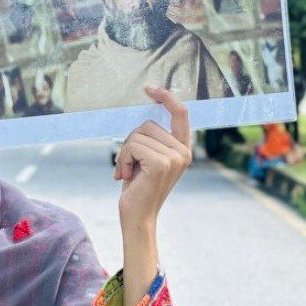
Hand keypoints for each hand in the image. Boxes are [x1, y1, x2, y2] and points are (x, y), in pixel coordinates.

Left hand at [114, 86, 192, 229]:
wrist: (137, 216)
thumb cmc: (138, 187)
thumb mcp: (146, 158)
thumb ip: (150, 139)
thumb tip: (142, 116)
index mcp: (182, 148)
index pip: (180, 113)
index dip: (167, 97)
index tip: (149, 89)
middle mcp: (183, 152)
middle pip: (148, 124)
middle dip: (131, 142)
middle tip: (129, 166)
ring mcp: (175, 157)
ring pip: (138, 134)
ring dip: (125, 152)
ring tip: (127, 172)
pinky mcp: (162, 163)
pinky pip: (132, 145)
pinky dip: (122, 159)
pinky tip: (124, 176)